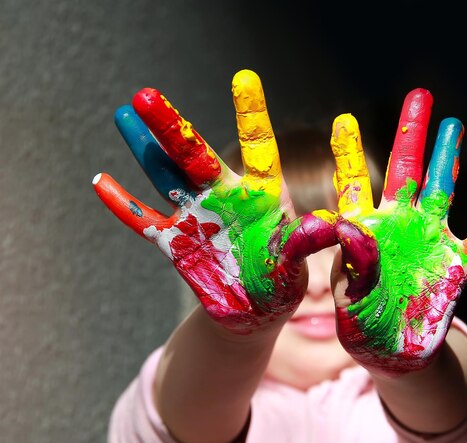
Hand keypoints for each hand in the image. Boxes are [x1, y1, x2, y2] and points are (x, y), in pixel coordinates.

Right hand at [93, 70, 335, 332]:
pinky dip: (124, 206)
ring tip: (124, 115)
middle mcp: (225, 197)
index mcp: (262, 195)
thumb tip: (334, 227)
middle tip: (146, 95)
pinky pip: (145, 222)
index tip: (244, 77)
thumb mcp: (296, 263)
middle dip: (171, 127)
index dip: (251, 113)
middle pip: (196, 155)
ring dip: (144, 149)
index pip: (257, 146)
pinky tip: (101, 182)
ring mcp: (197, 217)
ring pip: (165, 175)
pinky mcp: (177, 243)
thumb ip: (306, 243)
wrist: (255, 311)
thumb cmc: (282, 282)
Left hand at [329, 89, 466, 374]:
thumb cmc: (363, 325)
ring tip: (454, 126)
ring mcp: (429, 243)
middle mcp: (399, 228)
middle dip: (412, 136)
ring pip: (444, 192)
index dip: (349, 153)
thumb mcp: (350, 297)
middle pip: (406, 172)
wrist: (392, 353)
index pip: (355, 185)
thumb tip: (348, 225)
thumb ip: (352, 263)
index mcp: (365, 233)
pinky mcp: (456, 267)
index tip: (344, 120)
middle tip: (420, 97)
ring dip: (451, 161)